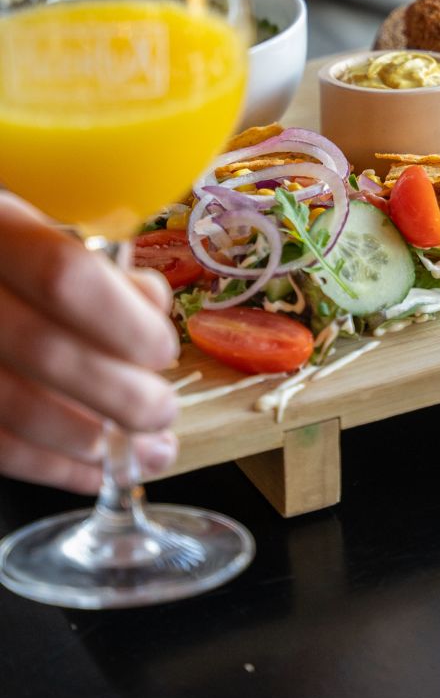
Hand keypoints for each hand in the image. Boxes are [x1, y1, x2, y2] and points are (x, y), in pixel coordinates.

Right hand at [0, 193, 179, 493]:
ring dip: (93, 441)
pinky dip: (50, 466)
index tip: (164, 351)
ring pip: (12, 406)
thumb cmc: (20, 247)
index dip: (124, 322)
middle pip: (42, 351)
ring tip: (151, 451)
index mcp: (0, 228)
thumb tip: (152, 307)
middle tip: (164, 411)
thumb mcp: (57, 225)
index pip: (66, 277)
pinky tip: (96, 472)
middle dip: (120, 392)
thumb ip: (104, 264)